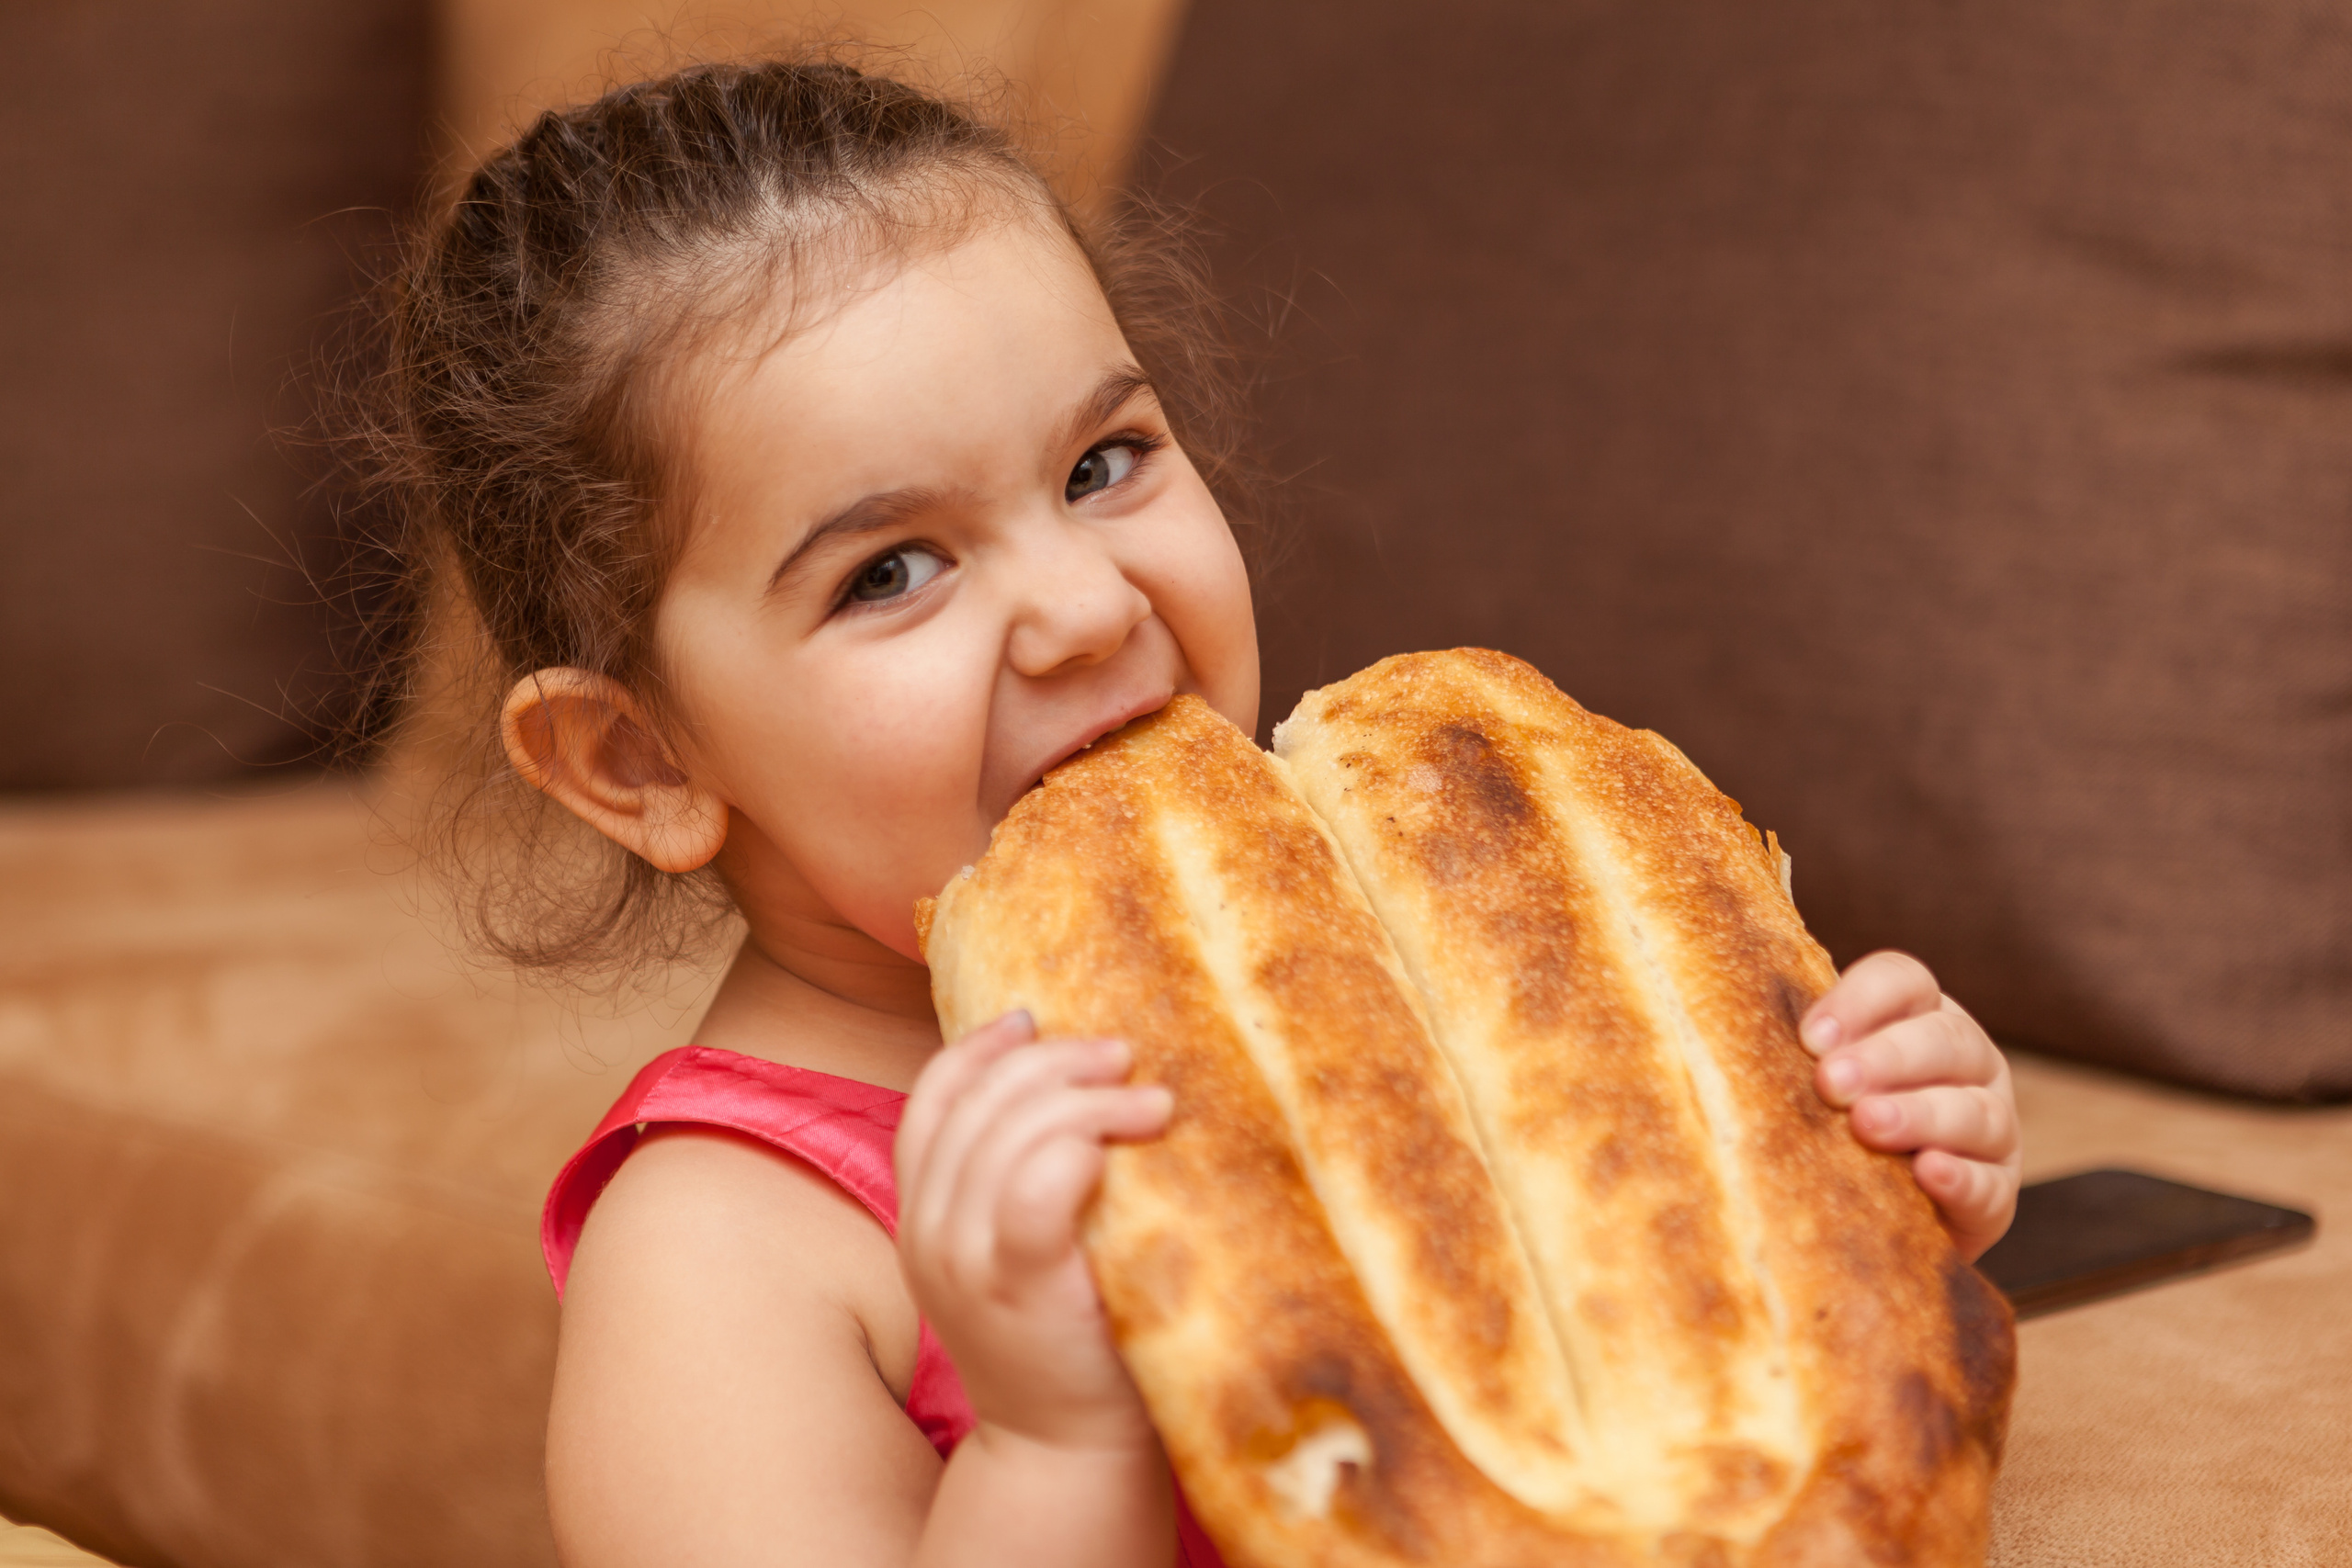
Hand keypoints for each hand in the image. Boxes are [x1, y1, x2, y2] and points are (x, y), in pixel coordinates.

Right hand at [895, 1011, 1173, 1450]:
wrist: (1069, 1448)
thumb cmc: (1068, 1335)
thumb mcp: (1016, 1250)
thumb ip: (1016, 1180)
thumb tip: (1068, 1081)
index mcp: (923, 1217)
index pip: (930, 1101)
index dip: (978, 1047)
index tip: (1032, 1015)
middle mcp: (929, 1234)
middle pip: (979, 1104)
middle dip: (1054, 1061)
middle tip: (1121, 1054)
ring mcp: (968, 1263)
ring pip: (1010, 1133)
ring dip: (1087, 1097)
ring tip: (1151, 1099)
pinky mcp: (1021, 1289)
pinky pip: (1036, 1190)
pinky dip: (1080, 1147)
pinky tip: (1130, 1140)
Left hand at [1800, 952, 2020, 1260]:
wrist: (1876, 1216)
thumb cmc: (1832, 1127)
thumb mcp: (1816, 1080)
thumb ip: (1796, 1052)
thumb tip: (1717, 1029)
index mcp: (1921, 1018)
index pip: (1904, 983)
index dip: (1861, 1001)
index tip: (1810, 1037)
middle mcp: (1968, 1064)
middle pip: (1943, 1040)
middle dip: (1887, 1057)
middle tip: (1831, 1082)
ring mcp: (1992, 1127)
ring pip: (1973, 1109)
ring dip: (1919, 1114)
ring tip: (1868, 1124)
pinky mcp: (1997, 1192)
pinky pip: (1989, 1183)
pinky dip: (1960, 1176)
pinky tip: (1928, 1172)